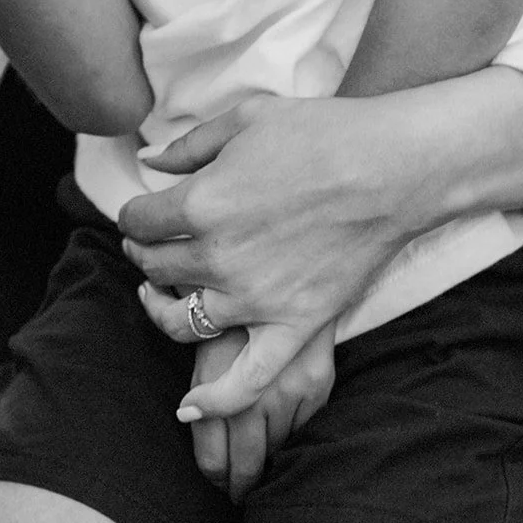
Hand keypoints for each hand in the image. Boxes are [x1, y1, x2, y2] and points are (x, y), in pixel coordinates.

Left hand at [121, 95, 430, 413]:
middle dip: (142, 253)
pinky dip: (214, 399)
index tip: (141, 211)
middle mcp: (219, 258)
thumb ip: (188, 145)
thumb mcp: (244, 118)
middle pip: (154, 267)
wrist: (389, 168)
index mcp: (201, 203)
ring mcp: (256, 300)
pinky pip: (245, 381)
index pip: (139, 220)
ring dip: (160, 308)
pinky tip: (190, 404)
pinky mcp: (294, 327)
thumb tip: (148, 159)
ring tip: (158, 295)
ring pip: (181, 321)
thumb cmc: (319, 133)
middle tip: (148, 243)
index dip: (133, 214)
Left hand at [185, 323, 335, 501]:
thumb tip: (194, 427)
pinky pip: (304, 429)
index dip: (211, 473)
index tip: (215, 475)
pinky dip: (291, 434)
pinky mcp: (317, 384)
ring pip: (276, 451)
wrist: (278, 268)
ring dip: (266, 457)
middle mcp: (254, 391)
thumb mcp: (202, 346)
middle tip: (234, 487)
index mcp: (215, 383)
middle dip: (237, 482)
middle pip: (246, 465)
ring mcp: (289, 389)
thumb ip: (199, 392)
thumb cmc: (232, 308)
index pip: (212, 458)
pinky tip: (280, 424)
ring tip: (258, 455)